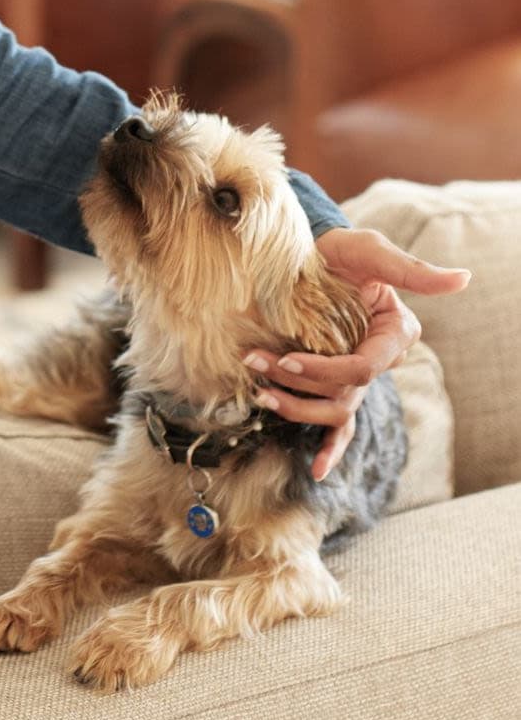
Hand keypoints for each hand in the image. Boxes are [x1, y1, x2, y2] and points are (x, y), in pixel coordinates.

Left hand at [241, 226, 471, 482]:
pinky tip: (317, 470)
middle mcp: (379, 359)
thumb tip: (462, 279)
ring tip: (261, 395)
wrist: (315, 251)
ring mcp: (358, 374)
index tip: (286, 361)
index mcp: (394, 335)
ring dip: (297, 408)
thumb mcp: (373, 252)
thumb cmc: (345, 249)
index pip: (362, 368)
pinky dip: (331, 448)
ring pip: (335, 409)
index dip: (324, 370)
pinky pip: (340, 424)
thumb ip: (412, 271)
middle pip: (344, 392)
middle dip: (298, 386)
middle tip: (257, 366)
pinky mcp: (337, 380)